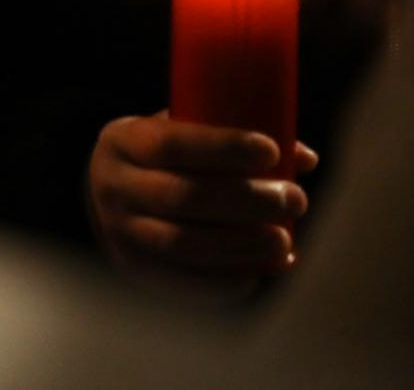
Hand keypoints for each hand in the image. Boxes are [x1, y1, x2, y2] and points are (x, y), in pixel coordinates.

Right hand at [87, 110, 318, 301]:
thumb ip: (234, 141)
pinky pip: (184, 281)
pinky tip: (261, 270)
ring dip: (243, 244)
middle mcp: (114, 185)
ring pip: (184, 243)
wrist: (110, 195)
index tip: (271, 150)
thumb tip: (303, 158)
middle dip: (248, 200)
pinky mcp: (134, 266)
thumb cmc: (163, 158)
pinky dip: (228, 279)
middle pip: (184, 197)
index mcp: (123, 141)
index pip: (171, 144)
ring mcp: (120, 230)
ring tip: (285, 240)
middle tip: (295, 199)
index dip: (223, 148)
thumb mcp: (181, 132)